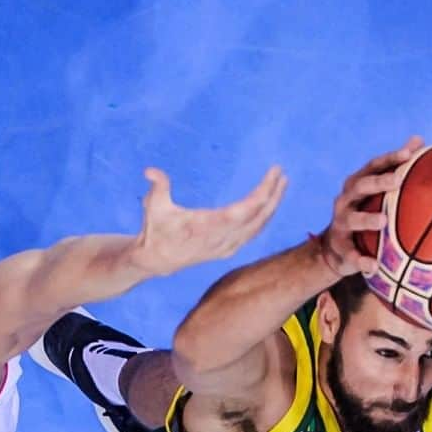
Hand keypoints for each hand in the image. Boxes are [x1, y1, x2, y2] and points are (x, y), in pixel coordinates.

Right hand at [132, 165, 287, 275]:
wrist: (156, 260)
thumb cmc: (155, 230)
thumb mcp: (153, 206)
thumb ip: (158, 186)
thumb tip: (150, 171)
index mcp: (207, 226)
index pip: (244, 211)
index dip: (262, 193)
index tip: (273, 174)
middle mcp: (221, 239)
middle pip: (257, 217)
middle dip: (272, 195)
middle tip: (281, 174)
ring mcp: (226, 247)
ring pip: (258, 227)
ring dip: (272, 206)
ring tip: (281, 184)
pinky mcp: (228, 250)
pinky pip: (252, 234)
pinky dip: (264, 219)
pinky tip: (270, 205)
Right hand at [316, 136, 423, 276]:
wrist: (336, 249)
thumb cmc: (365, 213)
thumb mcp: (377, 191)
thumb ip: (396, 167)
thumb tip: (420, 140)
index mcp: (358, 183)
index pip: (374, 166)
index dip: (390, 158)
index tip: (410, 153)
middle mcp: (346, 199)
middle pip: (361, 186)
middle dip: (378, 182)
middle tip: (398, 180)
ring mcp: (341, 223)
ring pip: (352, 219)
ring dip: (366, 219)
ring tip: (383, 221)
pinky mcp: (340, 247)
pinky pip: (351, 254)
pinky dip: (361, 260)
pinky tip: (374, 266)